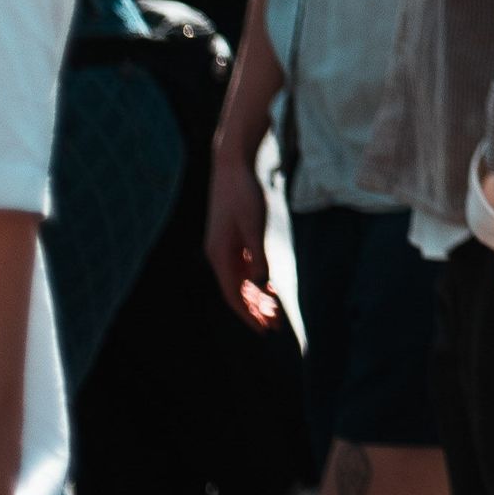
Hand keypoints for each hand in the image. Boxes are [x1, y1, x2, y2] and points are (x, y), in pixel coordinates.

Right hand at [202, 144, 276, 329]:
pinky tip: (269, 286)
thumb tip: (260, 283)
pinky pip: (242, 266)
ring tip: (274, 311)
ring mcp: (224, 246)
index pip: (233, 294)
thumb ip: (258, 254)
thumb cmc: (244, 192)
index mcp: (220, 254)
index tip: (263, 330)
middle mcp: (219, 254)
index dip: (248, 314)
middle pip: (236, 291)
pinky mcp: (232, 237)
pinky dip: (254, 279)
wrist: (234, 165)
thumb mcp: (255, 224)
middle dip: (254, 309)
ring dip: (255, 296)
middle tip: (274, 325)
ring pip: (239, 280)